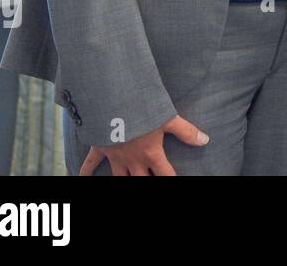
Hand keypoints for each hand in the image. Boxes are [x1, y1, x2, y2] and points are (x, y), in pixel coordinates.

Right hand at [79, 114, 207, 175]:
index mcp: (151, 154)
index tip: (174, 181)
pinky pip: (90, 164)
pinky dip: (86, 171)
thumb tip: (205, 141)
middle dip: (146, 182)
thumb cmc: (144, 110)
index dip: (171, 179)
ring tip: (129, 181)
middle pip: (141, 180)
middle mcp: (133, 160)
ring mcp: (115, 156)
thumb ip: (187, 131)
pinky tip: (81, 178)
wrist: (114, 104)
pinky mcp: (100, 148)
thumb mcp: (168, 118)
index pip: (165, 174)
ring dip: (124, 180)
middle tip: (149, 181)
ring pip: (119, 177)